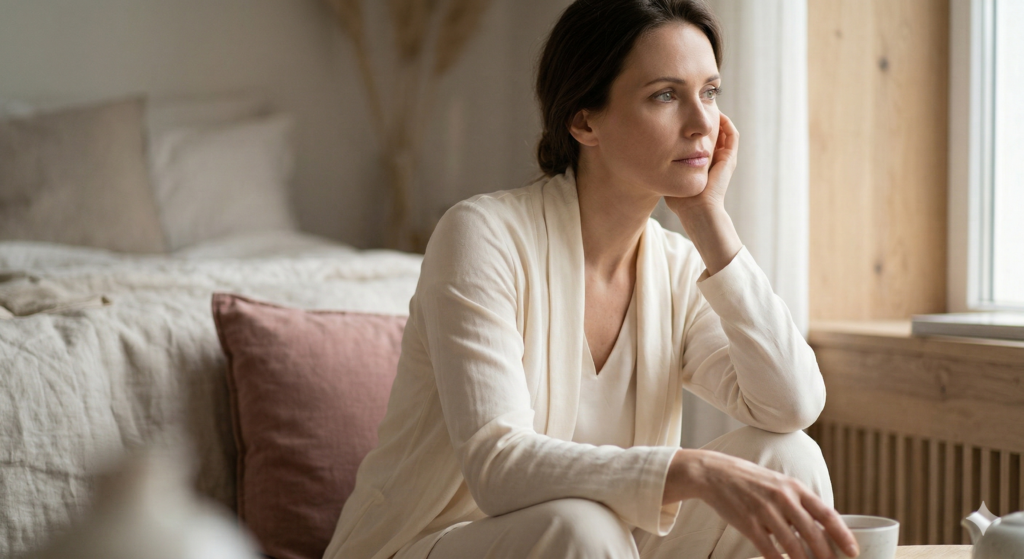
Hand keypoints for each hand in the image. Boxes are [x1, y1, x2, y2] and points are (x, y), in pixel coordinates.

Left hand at [661, 113, 742, 275]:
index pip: (699, 138)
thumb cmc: (679, 200)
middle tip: (694, 104)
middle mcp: (715, 158)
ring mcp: (724, 158)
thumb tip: (639, 153)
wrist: (696, 211)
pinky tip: (716, 113)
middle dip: (704, 117)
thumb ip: (658, 165)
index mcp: (701, 162)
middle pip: (713, 131)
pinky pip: (732, 135)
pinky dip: (726, 123)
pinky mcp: (728, 159)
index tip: (680, 113)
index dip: (692, 125)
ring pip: (724, 130)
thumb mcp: (666, 176)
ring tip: (707, 103)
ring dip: (717, 116)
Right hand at [665, 449, 858, 558]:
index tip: (854, 551)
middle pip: (813, 534)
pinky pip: (768, 549)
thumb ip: (799, 503)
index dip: (843, 535)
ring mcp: (765, 511)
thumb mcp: (780, 484)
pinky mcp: (748, 522)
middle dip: (827, 556)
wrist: (716, 473)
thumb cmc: (751, 481)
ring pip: (793, 545)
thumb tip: (821, 528)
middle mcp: (783, 498)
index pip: (827, 514)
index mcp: (795, 488)